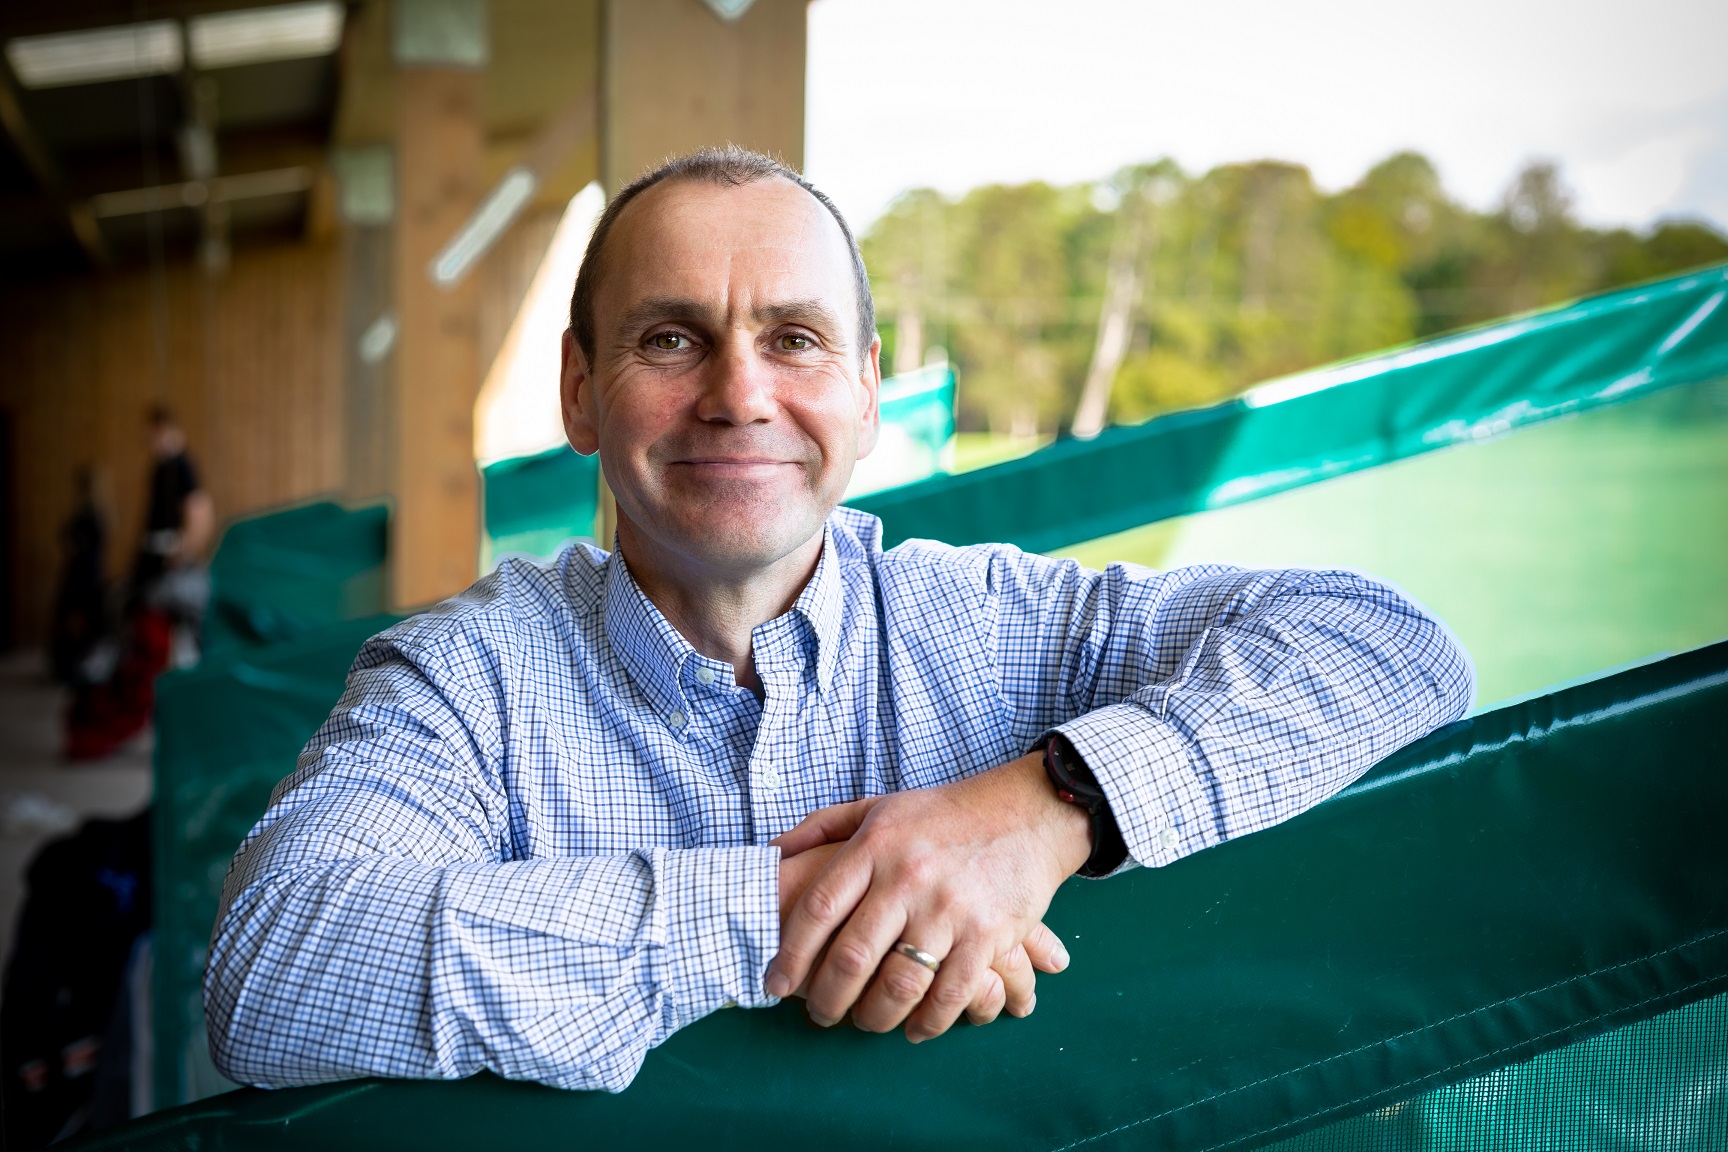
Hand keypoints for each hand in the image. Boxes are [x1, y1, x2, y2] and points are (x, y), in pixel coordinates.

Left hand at [774, 833, 1070, 1026]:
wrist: (1025, 812)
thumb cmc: (942, 814)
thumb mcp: (877, 807)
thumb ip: (821, 826)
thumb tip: (770, 853)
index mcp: (875, 846)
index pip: (819, 909)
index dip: (790, 954)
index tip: (775, 983)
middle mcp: (908, 878)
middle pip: (853, 955)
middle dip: (827, 997)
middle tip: (818, 1013)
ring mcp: (950, 908)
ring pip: (899, 984)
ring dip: (874, 1016)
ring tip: (864, 1022)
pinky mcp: (988, 934)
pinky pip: (950, 994)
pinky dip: (928, 1022)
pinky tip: (914, 1028)